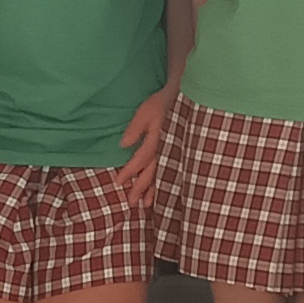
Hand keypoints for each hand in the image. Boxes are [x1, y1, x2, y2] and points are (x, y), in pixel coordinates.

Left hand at [115, 89, 173, 209]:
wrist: (185, 98)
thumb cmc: (162, 103)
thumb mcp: (145, 112)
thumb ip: (135, 129)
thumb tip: (123, 145)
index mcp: (156, 141)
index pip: (140, 161)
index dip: (129, 172)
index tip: (118, 183)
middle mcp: (165, 151)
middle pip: (151, 173)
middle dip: (140, 188)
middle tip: (131, 203)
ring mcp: (173, 153)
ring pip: (162, 176)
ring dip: (153, 191)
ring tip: (146, 204)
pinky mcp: (178, 153)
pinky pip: (171, 171)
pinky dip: (165, 183)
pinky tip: (162, 193)